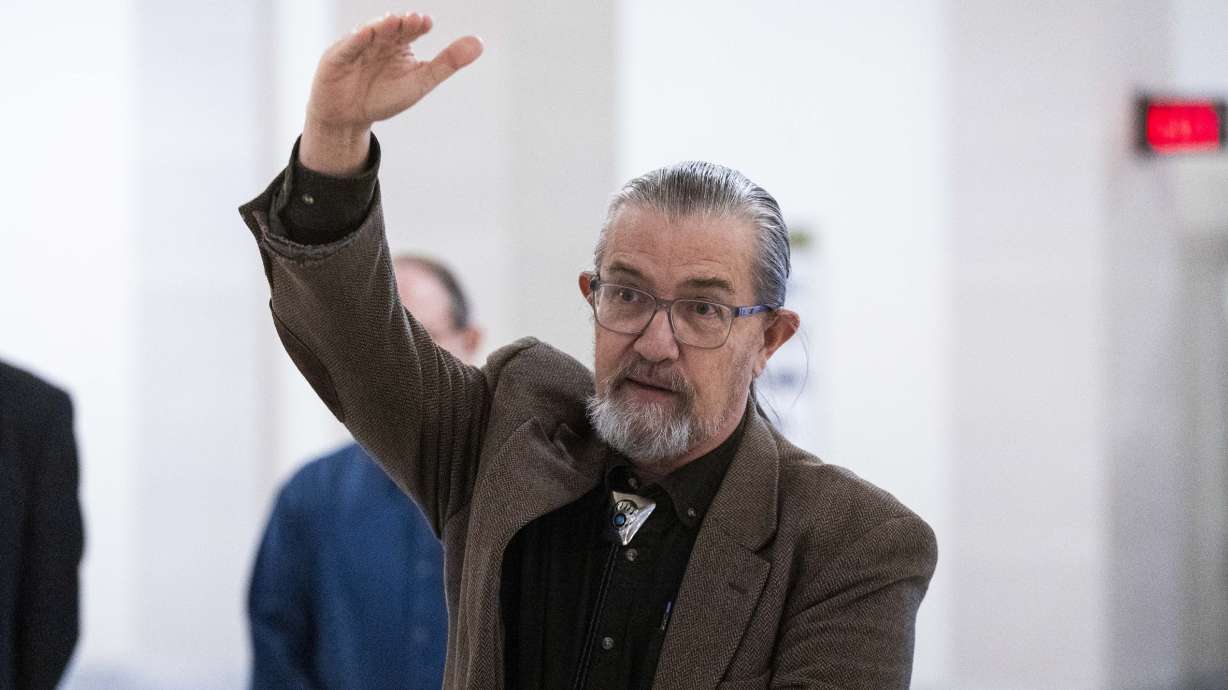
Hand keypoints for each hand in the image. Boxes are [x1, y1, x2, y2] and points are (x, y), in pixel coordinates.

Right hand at [300, 11, 482, 174]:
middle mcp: (378, 40)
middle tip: (415, 20)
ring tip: (394, 23)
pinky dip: (357, 40)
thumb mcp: (420, 81)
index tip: (427, 23)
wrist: (349, 118)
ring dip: (381, 27)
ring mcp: (357, 46)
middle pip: (391, 28)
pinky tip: (367, 34)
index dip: (418, 25)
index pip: (410, 30)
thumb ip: (448, 63)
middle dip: (402, 23)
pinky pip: (348, 46)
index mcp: (398, 43)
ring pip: (370, 32)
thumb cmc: (383, 97)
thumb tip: (479, 43)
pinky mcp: (337, 57)